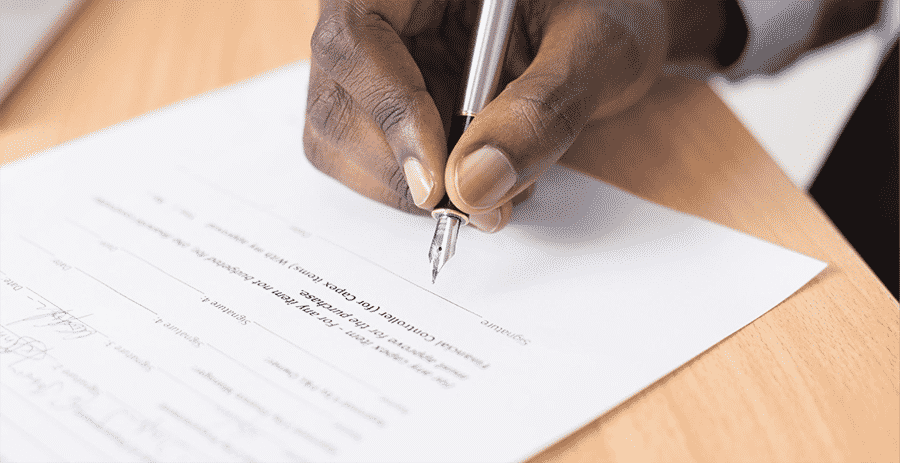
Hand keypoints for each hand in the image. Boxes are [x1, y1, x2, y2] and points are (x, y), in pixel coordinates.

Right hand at [304, 0, 666, 231]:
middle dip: (399, 170)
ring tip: (490, 191)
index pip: (355, 37)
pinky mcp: (382, 101)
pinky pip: (366, 158)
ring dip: (405, 188)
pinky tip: (473, 177)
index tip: (437, 184)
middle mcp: (380, 11)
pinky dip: (415, 189)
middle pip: (334, 99)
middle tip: (475, 208)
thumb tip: (474, 187)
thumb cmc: (609, 11)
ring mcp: (375, 60)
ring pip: (339, 138)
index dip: (389, 114)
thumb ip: (543, 110)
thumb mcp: (598, 47)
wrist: (608, 24)